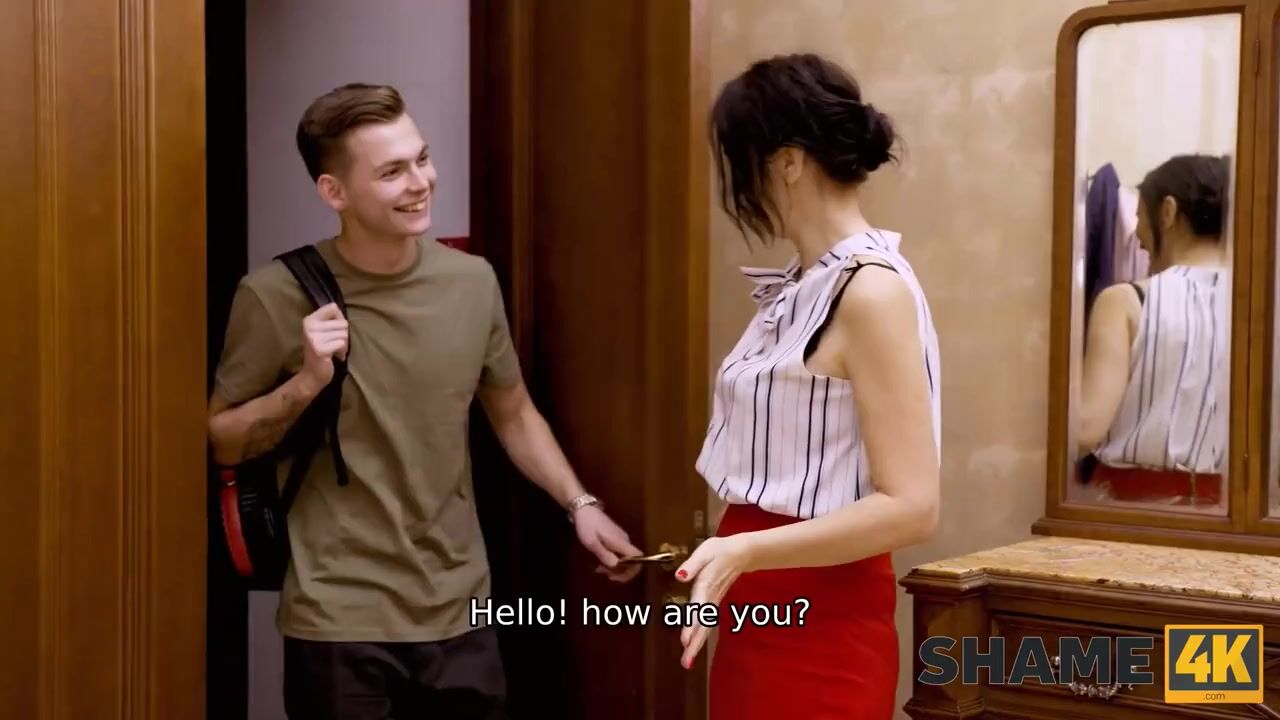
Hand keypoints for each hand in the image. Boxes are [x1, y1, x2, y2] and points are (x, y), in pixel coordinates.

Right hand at [301, 303, 348, 387]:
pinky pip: (342, 344)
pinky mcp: (320, 349)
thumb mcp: (322, 332)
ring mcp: (314, 338)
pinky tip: (335, 356)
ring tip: (334, 350)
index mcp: (309, 320)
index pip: (333, 307)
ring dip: (343, 344)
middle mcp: (309, 326)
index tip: (336, 329)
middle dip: (343, 335)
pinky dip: (342, 351)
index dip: (340, 318)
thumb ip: (330, 320)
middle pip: (342, 323)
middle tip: (335, 344)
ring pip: (343, 334)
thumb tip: (339, 308)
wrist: (312, 374)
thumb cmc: (322, 351)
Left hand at [572, 505, 643, 582]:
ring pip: (625, 558)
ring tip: (599, 569)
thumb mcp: (592, 543)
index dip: (632, 570)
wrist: (585, 510)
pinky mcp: (616, 538)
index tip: (617, 576)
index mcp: (620, 542)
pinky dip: (612, 561)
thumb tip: (616, 567)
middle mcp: (624, 541)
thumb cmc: (587, 525)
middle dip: (620, 572)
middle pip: (632, 561)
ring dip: (614, 567)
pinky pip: (619, 553)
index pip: (638, 558)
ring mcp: (621, 539)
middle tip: (604, 574)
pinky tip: (600, 562)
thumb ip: (604, 555)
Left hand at [674, 535, 751, 668]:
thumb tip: (680, 576)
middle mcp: (709, 597)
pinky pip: (706, 623)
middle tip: (686, 663)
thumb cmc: (719, 551)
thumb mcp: (705, 551)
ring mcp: (712, 602)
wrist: (740, 553)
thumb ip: (692, 564)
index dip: (691, 624)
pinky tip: (692, 647)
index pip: (698, 608)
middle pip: (702, 624)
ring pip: (705, 626)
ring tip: (687, 662)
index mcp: (706, 584)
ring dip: (696, 644)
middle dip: (695, 644)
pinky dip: (700, 636)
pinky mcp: (713, 603)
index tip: (685, 641)